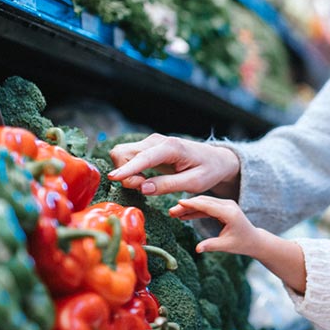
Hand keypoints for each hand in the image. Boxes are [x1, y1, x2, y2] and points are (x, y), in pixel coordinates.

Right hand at [108, 134, 240, 196]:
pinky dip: (130, 170)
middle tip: (143, 188)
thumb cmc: (208, 171)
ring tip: (147, 184)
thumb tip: (143, 188)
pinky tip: (146, 180)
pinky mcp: (147, 148)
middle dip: (126, 173)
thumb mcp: (194, 182)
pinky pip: (127, 157)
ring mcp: (150, 142)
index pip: (143, 157)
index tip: (113, 178)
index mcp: (171, 147)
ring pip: (121, 153)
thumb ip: (168, 185)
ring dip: (127, 172)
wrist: (215, 160)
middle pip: (123, 152)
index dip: (127, 169)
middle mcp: (156, 140)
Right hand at [169, 195, 260, 255]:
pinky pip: (206, 207)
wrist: (253, 239)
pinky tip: (184, 215)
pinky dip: (195, 210)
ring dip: (189, 208)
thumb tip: (197, 249)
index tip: (178, 202)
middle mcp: (228, 205)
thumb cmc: (242, 243)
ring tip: (173, 213)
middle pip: (203, 202)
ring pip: (203, 203)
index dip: (192, 204)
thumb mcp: (226, 246)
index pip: (208, 206)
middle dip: (186, 206)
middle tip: (171, 211)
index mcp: (230, 213)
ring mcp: (226, 205)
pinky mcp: (223, 207)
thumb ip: (211, 245)